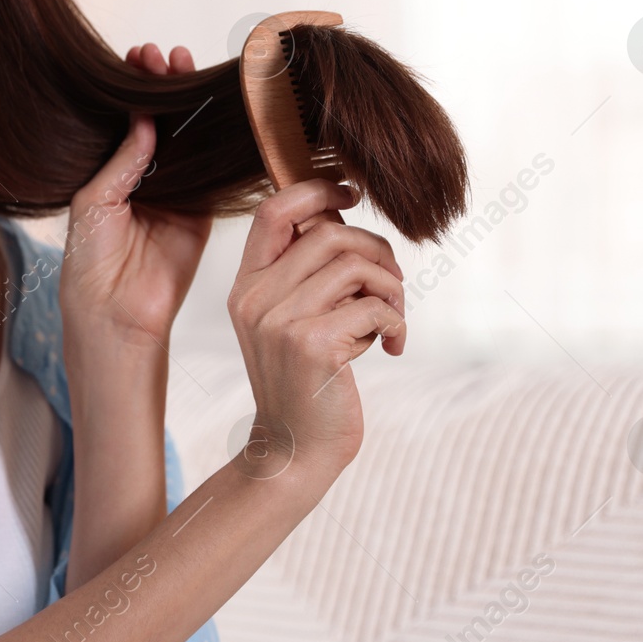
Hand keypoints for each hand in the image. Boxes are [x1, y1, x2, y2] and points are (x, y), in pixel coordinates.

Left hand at [58, 43, 212, 351]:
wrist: (115, 313)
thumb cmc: (90, 262)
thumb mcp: (95, 202)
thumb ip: (122, 160)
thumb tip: (144, 118)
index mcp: (110, 172)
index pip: (126, 119)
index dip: (133, 88)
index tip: (137, 57)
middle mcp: (143, 177)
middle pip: (161, 121)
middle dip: (163, 86)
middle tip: (164, 56)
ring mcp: (174, 192)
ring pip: (187, 139)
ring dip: (188, 105)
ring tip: (184, 66)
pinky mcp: (201, 212)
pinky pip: (212, 173)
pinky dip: (216, 142)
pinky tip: (217, 110)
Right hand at [226, 179, 406, 477]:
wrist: (295, 451)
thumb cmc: (306, 384)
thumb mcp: (291, 323)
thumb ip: (306, 276)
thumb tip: (344, 219)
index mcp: (246, 286)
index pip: (272, 211)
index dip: (316, 189)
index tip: (352, 194)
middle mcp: (255, 298)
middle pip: (330, 232)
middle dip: (377, 252)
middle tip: (390, 286)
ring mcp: (280, 321)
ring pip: (357, 264)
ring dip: (392, 288)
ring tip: (392, 319)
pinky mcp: (313, 345)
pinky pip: (374, 305)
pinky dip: (396, 322)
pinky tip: (392, 347)